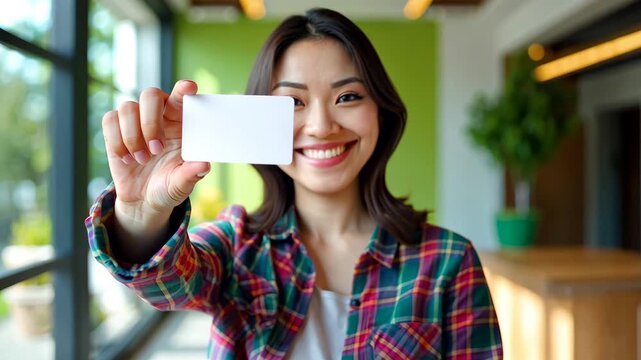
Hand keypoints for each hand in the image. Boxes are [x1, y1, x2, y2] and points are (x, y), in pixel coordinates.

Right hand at [102, 80, 209, 236]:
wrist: (144, 200)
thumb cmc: (168, 186)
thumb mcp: (181, 184)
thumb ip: (191, 174)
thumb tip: (204, 165)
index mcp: (180, 124)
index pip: (182, 98)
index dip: (184, 89)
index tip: (188, 87)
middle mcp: (159, 117)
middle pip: (151, 94)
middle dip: (150, 122)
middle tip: (156, 150)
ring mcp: (136, 121)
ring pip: (128, 107)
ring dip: (133, 137)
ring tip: (142, 160)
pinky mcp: (115, 129)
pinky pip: (110, 120)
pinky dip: (117, 141)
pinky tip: (127, 159)